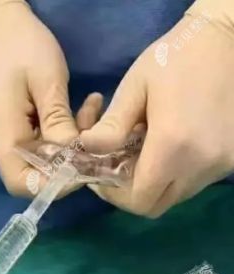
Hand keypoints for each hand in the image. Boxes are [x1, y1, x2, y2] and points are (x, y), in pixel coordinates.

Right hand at [0, 0, 101, 196]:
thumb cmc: (22, 48)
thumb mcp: (47, 81)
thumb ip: (59, 123)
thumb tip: (75, 159)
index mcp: (0, 134)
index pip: (22, 183)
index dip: (54, 184)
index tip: (84, 163)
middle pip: (33, 173)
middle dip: (68, 160)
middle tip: (96, 129)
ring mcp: (0, 142)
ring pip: (39, 161)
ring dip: (69, 145)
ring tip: (89, 110)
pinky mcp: (9, 134)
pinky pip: (37, 146)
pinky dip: (60, 136)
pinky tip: (77, 113)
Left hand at [81, 3, 233, 216]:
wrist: (226, 38)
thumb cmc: (174, 58)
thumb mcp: (134, 88)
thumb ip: (111, 127)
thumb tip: (85, 152)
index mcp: (174, 146)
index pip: (138, 200)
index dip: (113, 195)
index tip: (100, 173)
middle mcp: (202, 163)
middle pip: (156, 205)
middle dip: (129, 193)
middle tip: (115, 166)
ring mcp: (221, 163)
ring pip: (175, 196)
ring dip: (152, 183)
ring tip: (139, 152)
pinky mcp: (232, 157)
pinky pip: (193, 181)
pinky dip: (173, 174)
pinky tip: (164, 146)